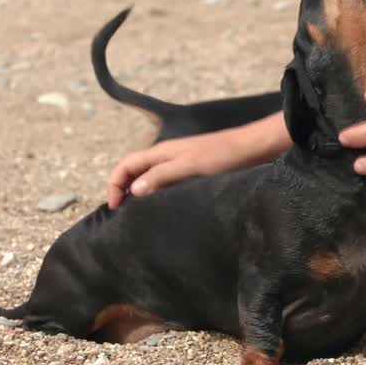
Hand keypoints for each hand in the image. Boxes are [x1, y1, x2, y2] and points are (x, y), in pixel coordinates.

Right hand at [106, 129, 256, 208]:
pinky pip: (164, 183)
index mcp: (160, 152)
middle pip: (133, 171)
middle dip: (123, 190)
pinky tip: (162, 208)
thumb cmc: (221, 156)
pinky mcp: (191, 172)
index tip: (114, 208)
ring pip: (148, 178)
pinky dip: (156, 194)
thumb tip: (133, 190)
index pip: (125, 165)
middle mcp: (165, 157)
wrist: (250, 149)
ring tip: (138, 214)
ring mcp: (178, 164)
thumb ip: (161, 176)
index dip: (114, 184)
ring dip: (139, 194)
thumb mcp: (188, 166)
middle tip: (122, 214)